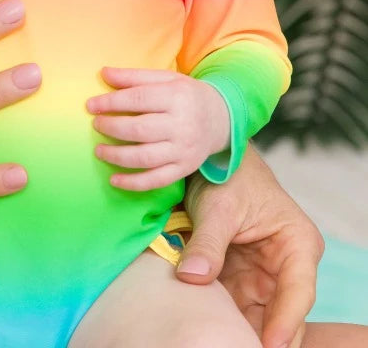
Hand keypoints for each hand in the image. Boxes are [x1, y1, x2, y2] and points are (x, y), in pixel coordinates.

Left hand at [86, 67, 229, 189]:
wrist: (222, 118)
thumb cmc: (186, 95)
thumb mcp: (165, 78)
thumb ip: (134, 76)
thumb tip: (103, 73)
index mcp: (176, 97)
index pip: (137, 100)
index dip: (110, 103)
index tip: (91, 106)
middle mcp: (182, 125)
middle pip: (140, 130)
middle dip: (112, 128)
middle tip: (96, 125)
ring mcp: (184, 150)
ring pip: (146, 157)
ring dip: (117, 156)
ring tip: (99, 151)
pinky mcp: (184, 168)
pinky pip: (157, 180)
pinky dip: (134, 183)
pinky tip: (115, 180)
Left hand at [178, 148, 323, 347]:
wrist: (212, 160)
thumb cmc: (227, 174)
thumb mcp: (217, 206)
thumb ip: (207, 242)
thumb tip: (191, 277)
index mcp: (297, 243)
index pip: (298, 292)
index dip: (285, 322)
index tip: (268, 346)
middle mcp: (287, 265)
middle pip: (282, 314)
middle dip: (262, 336)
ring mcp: (264, 275)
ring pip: (259, 317)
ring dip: (240, 330)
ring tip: (222, 343)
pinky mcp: (242, 278)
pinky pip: (236, 307)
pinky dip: (224, 319)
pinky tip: (212, 331)